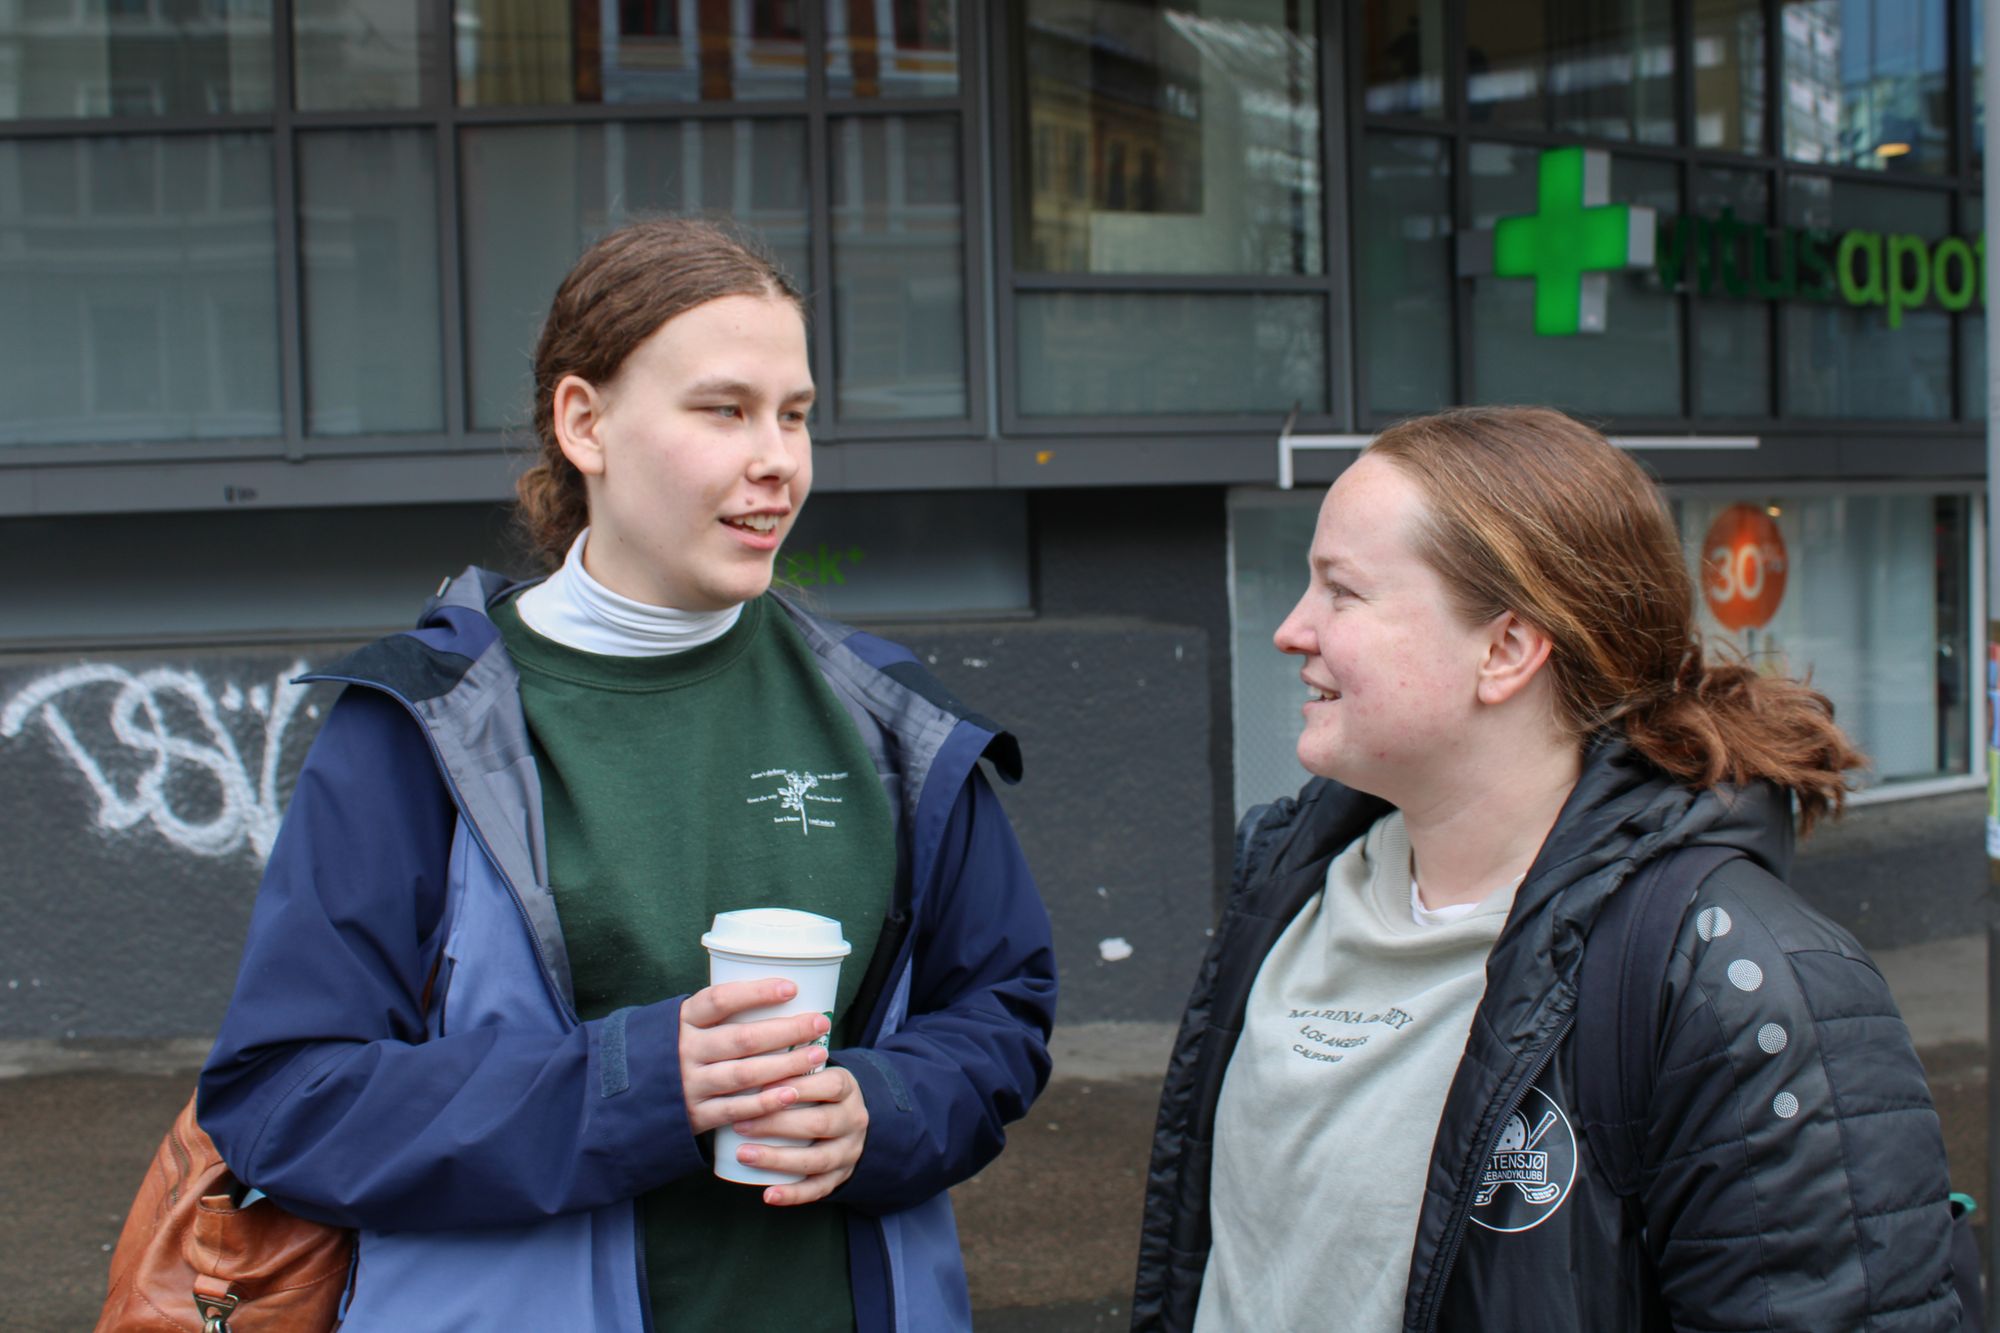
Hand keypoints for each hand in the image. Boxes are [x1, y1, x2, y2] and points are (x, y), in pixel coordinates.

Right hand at [679, 980, 830, 1135]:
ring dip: (785, 1065)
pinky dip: (765, 1103)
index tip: (792, 988)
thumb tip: (784, 993)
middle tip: (820, 1022)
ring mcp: (690, 1083)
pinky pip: (735, 1109)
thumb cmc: (678, 1048)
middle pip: (742, 1038)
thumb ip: (721, 1012)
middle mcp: (685, 1050)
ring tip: (817, 1055)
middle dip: (787, 1030)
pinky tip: (792, 1094)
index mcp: (684, 1020)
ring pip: (744, 1073)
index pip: (719, 1000)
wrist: (633, 1096)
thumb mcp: (687, 1024)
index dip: (757, 993)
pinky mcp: (696, 1114)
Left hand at [726, 1065, 869, 1206]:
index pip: (829, 1084)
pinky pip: (818, 1189)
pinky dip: (793, 1195)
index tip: (761, 1087)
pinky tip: (768, 1195)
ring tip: (743, 1155)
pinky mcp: (840, 1177)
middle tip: (740, 1124)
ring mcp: (849, 1151)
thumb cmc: (817, 1092)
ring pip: (817, 1160)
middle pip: (820, 1123)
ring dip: (778, 1159)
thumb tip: (748, 1053)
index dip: (798, 1086)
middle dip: (777, 1125)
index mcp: (848, 1089)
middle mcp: (854, 1120)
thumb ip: (789, 1064)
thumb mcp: (814, 1072)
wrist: (849, 1121)